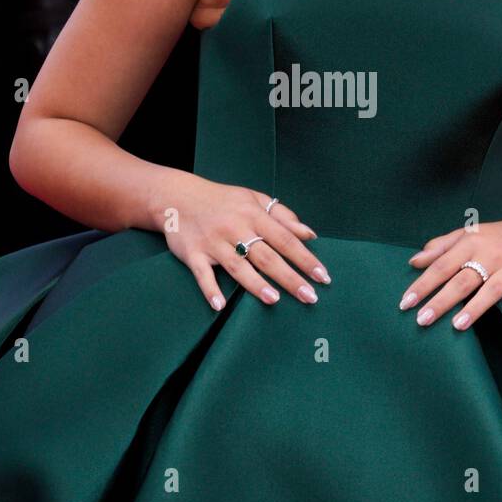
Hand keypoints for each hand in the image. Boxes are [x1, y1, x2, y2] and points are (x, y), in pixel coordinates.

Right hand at [160, 175, 330, 309]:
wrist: (178, 196)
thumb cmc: (223, 201)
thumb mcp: (255, 199)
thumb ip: (283, 216)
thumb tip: (310, 234)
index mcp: (254, 215)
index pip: (285, 239)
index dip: (305, 259)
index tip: (323, 276)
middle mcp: (235, 228)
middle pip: (267, 256)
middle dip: (290, 278)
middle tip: (310, 297)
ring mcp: (213, 242)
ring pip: (237, 266)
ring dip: (255, 284)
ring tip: (274, 300)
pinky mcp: (192, 253)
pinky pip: (202, 274)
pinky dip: (210, 289)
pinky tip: (219, 305)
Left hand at [398, 213, 501, 329]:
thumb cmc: (495, 238)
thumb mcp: (466, 235)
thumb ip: (439, 247)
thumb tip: (413, 262)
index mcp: (470, 244)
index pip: (442, 266)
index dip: (423, 284)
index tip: (406, 302)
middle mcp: (490, 255)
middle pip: (462, 280)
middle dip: (442, 301)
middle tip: (422, 320)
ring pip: (491, 289)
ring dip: (475, 307)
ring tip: (457, 326)